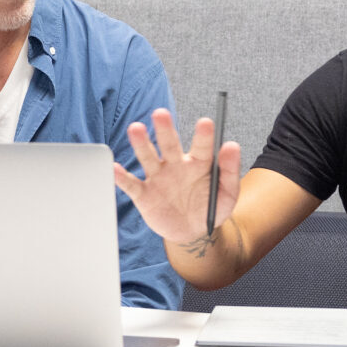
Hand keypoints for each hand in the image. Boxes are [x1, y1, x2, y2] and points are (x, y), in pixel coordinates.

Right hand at [112, 108, 242, 246]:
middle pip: (169, 144)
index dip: (203, 135)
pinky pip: (131, 184)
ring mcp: (158, 178)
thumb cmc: (210, 209)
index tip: (206, 123)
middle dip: (165, 129)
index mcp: (198, 163)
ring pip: (148, 157)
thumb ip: (230, 170)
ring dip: (141, 143)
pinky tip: (114, 167)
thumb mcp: (227, 193)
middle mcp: (176, 165)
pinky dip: (121, 177)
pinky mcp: (144, 194)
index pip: (202, 146)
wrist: (192, 233)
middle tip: (161, 113)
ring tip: (136, 128)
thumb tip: (232, 145)